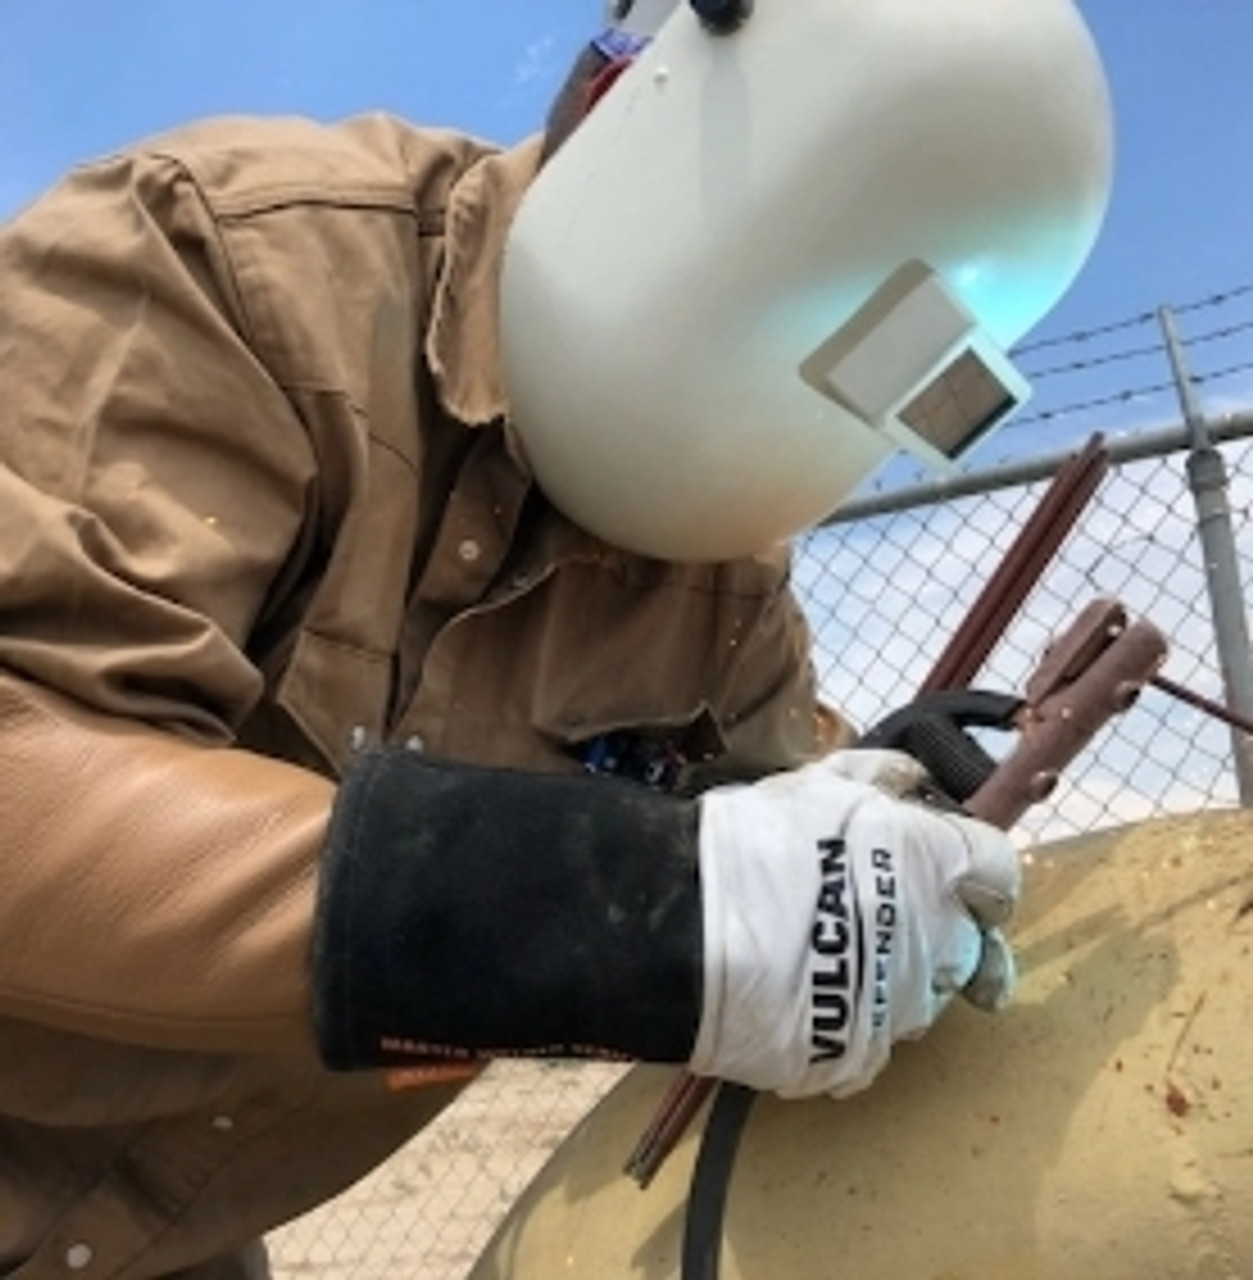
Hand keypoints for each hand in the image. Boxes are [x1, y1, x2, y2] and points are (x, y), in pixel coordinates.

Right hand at [689, 749, 1020, 1098]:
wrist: (684, 929)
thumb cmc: (754, 843)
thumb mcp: (819, 785)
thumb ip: (883, 778)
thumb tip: (916, 781)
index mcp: (937, 868)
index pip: (1001, 873)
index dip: (975, 874)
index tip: (948, 877)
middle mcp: (937, 944)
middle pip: (968, 948)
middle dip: (935, 934)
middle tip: (875, 920)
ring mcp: (899, 1010)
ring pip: (918, 998)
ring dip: (890, 978)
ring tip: (823, 957)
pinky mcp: (856, 1059)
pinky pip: (870, 1042)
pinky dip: (845, 1021)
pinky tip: (799, 996)